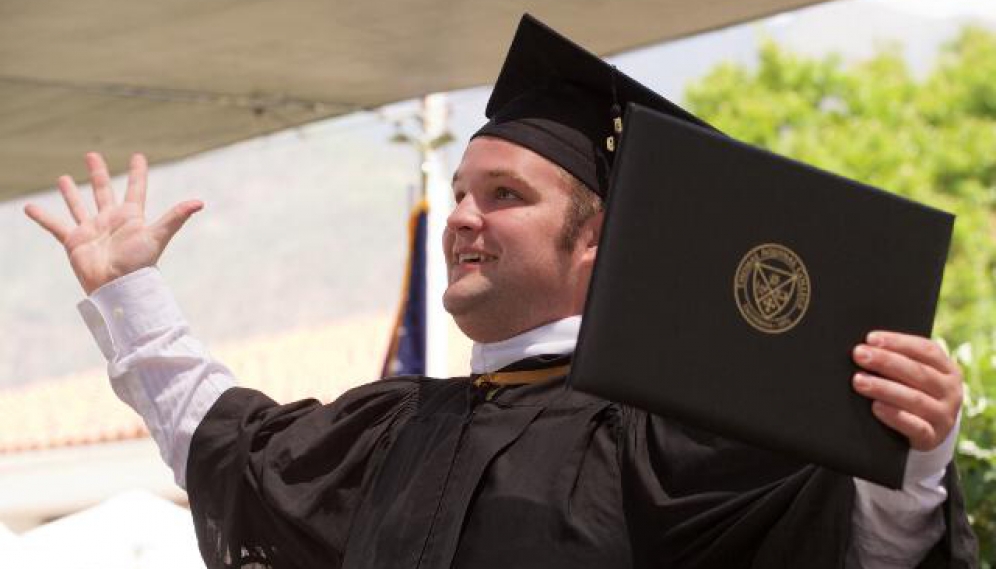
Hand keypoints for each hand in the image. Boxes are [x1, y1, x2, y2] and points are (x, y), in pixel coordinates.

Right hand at [24, 152, 201, 293]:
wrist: (117, 287)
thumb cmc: (139, 263)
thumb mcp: (158, 235)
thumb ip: (176, 217)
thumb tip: (200, 202)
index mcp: (131, 217)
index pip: (136, 189)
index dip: (138, 173)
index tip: (138, 156)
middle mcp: (111, 220)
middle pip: (104, 191)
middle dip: (98, 174)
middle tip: (92, 155)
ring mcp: (91, 230)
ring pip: (79, 205)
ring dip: (71, 192)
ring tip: (63, 177)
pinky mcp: (74, 241)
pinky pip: (55, 225)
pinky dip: (42, 216)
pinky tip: (28, 207)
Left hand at [852, 331, 962, 451]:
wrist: (927, 433)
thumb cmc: (912, 393)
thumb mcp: (914, 377)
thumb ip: (898, 361)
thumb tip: (866, 346)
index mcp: (948, 370)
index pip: (925, 350)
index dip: (898, 342)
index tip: (870, 338)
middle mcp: (951, 391)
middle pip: (918, 372)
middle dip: (885, 361)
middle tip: (859, 355)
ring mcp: (944, 416)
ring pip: (914, 399)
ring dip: (884, 388)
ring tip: (858, 380)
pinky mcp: (932, 437)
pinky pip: (915, 427)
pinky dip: (894, 416)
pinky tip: (876, 407)